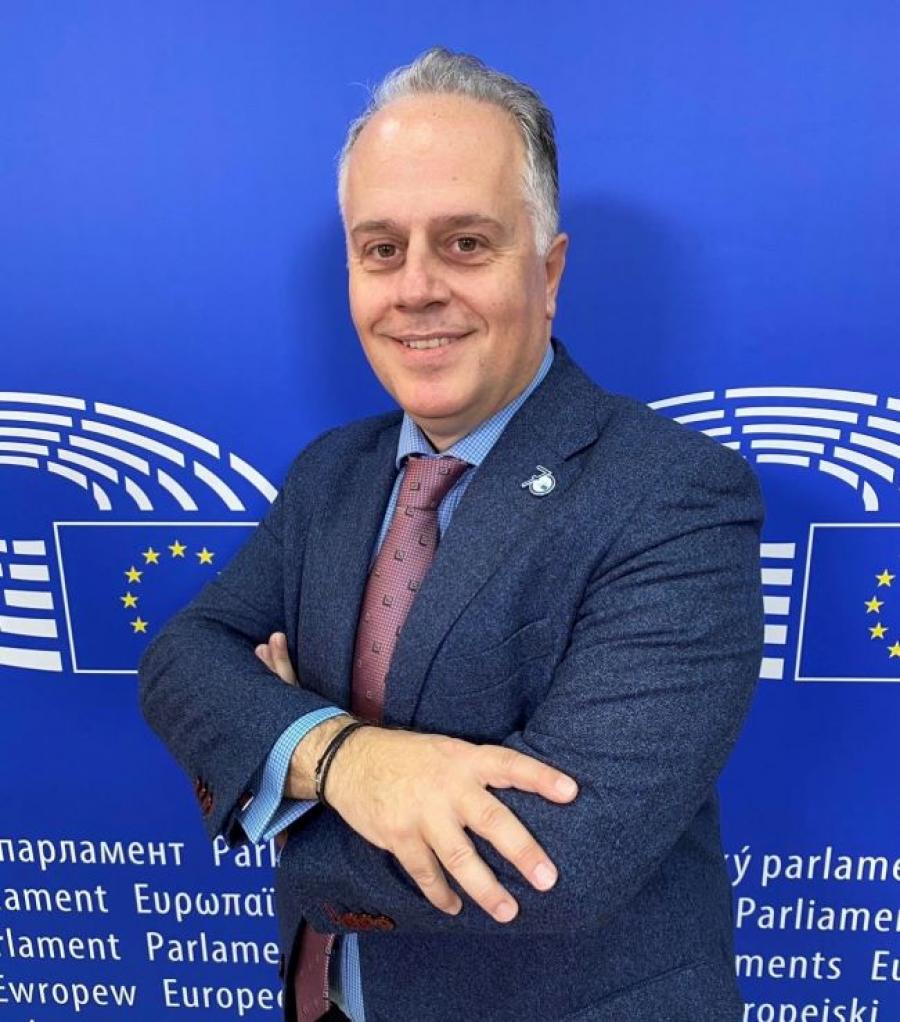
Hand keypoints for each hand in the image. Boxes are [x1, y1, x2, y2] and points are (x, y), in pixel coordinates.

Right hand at [253, 631, 580, 923]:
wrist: (350, 759)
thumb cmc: (410, 758)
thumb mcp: (447, 751)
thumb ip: (478, 772)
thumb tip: (521, 799)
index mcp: (465, 759)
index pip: (510, 765)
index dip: (541, 777)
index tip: (571, 792)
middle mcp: (448, 785)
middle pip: (491, 820)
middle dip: (522, 851)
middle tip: (547, 878)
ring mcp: (422, 812)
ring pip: (459, 858)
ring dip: (485, 889)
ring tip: (508, 911)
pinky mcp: (398, 835)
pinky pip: (426, 874)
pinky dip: (442, 895)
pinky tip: (455, 907)